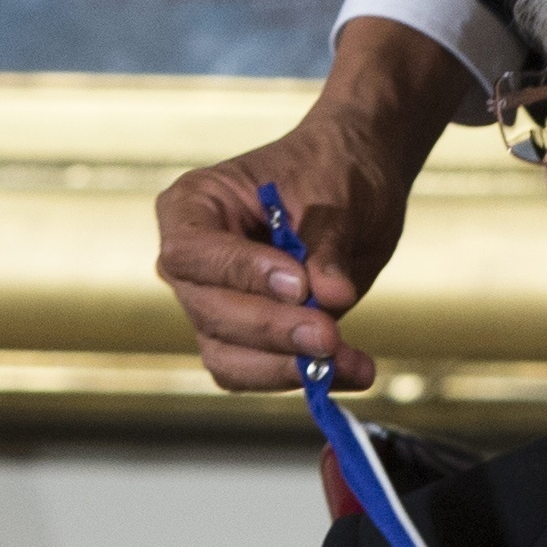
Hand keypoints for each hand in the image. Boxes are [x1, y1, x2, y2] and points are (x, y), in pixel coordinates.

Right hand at [147, 16, 473, 389]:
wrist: (355, 182)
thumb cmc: (334, 170)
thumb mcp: (337, 195)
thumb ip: (327, 245)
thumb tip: (331, 296)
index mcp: (193, 205)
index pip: (193, 251)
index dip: (242, 273)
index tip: (298, 285)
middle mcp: (191, 261)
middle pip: (211, 311)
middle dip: (273, 329)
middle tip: (329, 335)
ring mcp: (212, 303)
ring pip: (228, 355)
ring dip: (289, 365)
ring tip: (349, 361)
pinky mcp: (244, 337)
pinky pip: (258, 371)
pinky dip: (305, 376)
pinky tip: (351, 368)